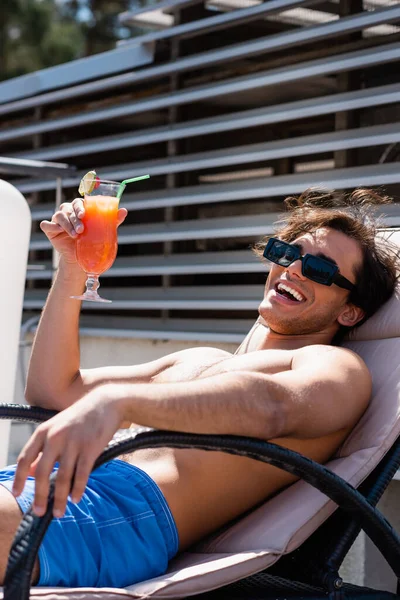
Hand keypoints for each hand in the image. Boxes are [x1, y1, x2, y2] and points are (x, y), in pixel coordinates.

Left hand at [13, 388, 124, 517]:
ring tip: (59, 512)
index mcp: (43, 431)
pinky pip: (81, 475)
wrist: (106, 403)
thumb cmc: (80, 417)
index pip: (25, 458)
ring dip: (60, 499)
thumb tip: (31, 471)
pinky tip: (75, 499)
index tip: (17, 494)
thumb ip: (44, 449)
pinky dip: (77, 490)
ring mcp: (73, 442)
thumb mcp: (57, 427)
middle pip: (42, 473)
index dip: (19, 479)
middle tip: (39, 512)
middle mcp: (55, 437)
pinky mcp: (90, 448)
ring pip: (62, 477)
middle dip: (40, 496)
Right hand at [40, 199, 127, 264]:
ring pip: (59, 215)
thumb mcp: (103, 231)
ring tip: (75, 235)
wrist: (80, 259)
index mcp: (79, 209)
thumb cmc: (91, 242)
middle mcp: (68, 212)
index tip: (84, 215)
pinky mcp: (50, 230)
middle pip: (68, 208)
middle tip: (81, 229)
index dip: (80, 207)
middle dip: (75, 218)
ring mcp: (58, 221)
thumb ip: (112, 220)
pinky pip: (46, 225)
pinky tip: (58, 231)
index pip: (78, 202)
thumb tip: (124, 210)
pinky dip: (51, 226)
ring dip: (67, 224)